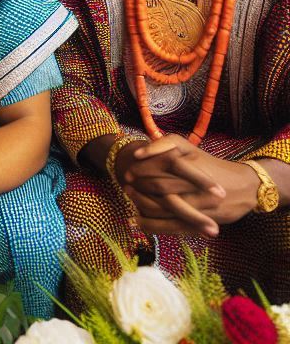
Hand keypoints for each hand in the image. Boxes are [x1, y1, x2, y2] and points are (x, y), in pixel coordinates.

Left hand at [121, 135, 254, 236]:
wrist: (245, 187)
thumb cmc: (212, 165)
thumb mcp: (191, 149)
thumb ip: (166, 146)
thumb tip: (140, 151)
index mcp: (193, 165)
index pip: (161, 166)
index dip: (141, 169)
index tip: (129, 170)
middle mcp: (196, 186)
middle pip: (160, 186)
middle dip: (140, 186)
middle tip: (127, 184)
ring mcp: (199, 206)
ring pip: (165, 208)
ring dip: (142, 205)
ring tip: (130, 200)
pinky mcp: (201, 224)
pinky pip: (172, 227)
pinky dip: (152, 226)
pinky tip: (138, 222)